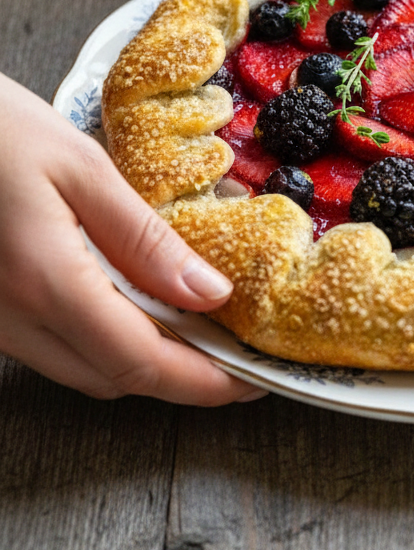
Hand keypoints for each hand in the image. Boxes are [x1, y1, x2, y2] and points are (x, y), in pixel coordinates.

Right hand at [0, 76, 265, 404]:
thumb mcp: (81, 167)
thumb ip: (145, 239)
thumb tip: (209, 293)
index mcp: (46, 283)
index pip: (142, 362)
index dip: (205, 382)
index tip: (253, 378)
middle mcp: (14, 319)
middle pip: (115, 379)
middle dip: (182, 377)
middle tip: (234, 350)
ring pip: (83, 370)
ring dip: (143, 361)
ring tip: (196, 327)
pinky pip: (54, 348)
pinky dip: (105, 341)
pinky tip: (136, 305)